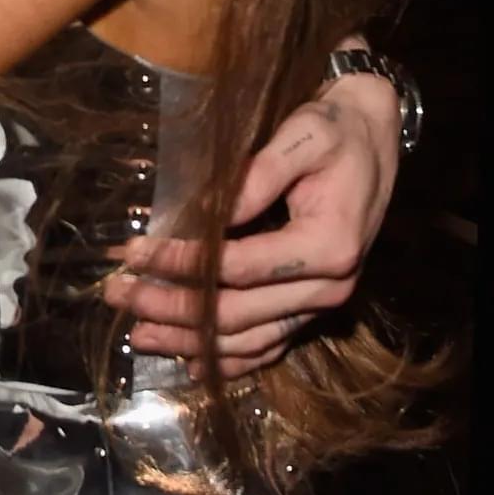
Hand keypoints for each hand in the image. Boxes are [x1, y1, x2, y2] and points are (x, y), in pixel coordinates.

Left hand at [102, 73, 401, 374]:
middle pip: (237, 313)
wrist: (374, 137)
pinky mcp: (310, 307)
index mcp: (329, 246)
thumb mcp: (304, 136)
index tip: (135, 252)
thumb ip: (256, 177)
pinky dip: (229, 359)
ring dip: (190, 342)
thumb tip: (206, 215)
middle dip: (172, 308)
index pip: (239, 267)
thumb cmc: (337, 131)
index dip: (182, 265)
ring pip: (247, 340)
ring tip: (138, 334)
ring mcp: (320, 304)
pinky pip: (268, 345)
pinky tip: (190, 363)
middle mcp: (328, 287)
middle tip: (119, 295)